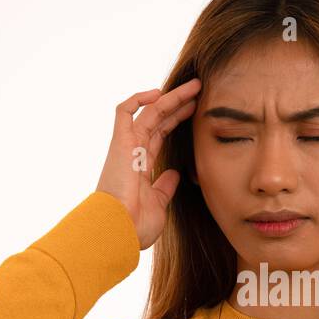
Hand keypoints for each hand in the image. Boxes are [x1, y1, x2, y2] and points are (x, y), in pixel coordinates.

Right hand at [96, 77, 201, 248]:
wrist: (118, 232)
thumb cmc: (135, 226)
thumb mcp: (159, 204)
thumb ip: (165, 187)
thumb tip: (175, 174)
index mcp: (141, 167)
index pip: (160, 135)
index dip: (177, 121)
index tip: (195, 111)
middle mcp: (133, 153)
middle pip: (158, 120)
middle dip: (178, 104)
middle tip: (200, 91)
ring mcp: (126, 147)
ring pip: (149, 112)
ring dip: (171, 98)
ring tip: (194, 86)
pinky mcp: (120, 143)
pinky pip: (124, 112)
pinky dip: (138, 99)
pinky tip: (159, 92)